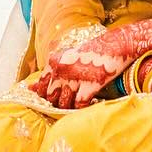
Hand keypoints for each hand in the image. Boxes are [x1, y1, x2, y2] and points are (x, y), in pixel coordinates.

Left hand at [30, 14, 151, 108]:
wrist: (117, 43)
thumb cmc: (94, 50)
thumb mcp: (70, 55)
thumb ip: (54, 69)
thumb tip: (33, 86)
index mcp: (55, 61)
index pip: (41, 85)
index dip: (44, 95)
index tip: (54, 97)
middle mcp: (62, 70)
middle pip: (50, 97)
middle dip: (57, 102)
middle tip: (68, 100)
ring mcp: (75, 78)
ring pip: (63, 103)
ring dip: (69, 106)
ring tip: (78, 102)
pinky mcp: (90, 85)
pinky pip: (79, 104)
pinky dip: (82, 107)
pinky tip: (89, 103)